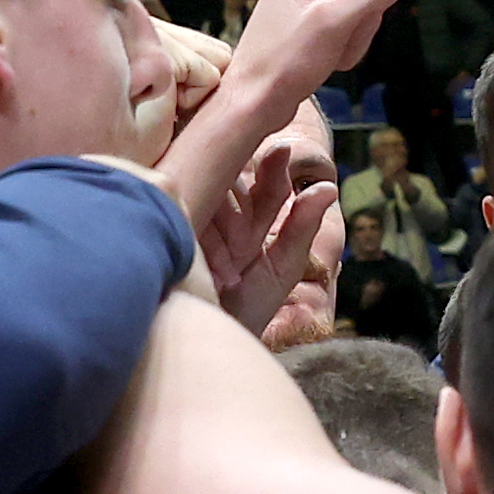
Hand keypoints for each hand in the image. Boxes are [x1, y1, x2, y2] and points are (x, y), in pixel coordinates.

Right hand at [206, 105, 341, 335]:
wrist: (214, 340)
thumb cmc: (247, 307)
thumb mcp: (281, 266)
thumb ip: (302, 226)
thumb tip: (328, 186)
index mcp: (248, 218)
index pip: (265, 182)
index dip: (274, 169)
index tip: (282, 152)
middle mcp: (220, 212)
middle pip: (235, 181)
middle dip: (247, 210)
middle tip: (246, 250)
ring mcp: (190, 216)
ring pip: (212, 192)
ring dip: (228, 228)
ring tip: (232, 270)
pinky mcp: (166, 224)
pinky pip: (189, 210)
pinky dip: (208, 241)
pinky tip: (217, 272)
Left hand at [228, 0, 395, 94]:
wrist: (257, 100)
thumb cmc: (281, 64)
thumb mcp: (334, 20)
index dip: (366, 7)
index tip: (335, 25)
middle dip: (357, 26)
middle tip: (328, 42)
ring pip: (364, 15)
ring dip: (350, 41)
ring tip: (321, 51)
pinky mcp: (313, 18)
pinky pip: (351, 30)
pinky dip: (343, 49)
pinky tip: (320, 56)